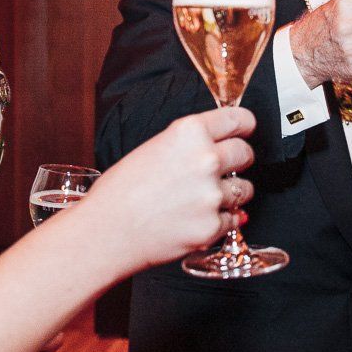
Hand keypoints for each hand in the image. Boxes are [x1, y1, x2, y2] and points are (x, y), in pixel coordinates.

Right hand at [83, 106, 257, 270]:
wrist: (106, 232)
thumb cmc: (118, 193)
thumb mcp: (152, 149)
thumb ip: (187, 145)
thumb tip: (214, 146)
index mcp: (188, 133)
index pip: (237, 119)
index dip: (244, 126)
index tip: (246, 130)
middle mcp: (205, 160)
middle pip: (246, 153)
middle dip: (240, 160)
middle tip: (225, 169)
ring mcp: (211, 195)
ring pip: (245, 189)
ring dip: (232, 193)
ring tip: (202, 199)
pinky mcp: (212, 226)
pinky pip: (233, 220)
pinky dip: (220, 221)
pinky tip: (196, 219)